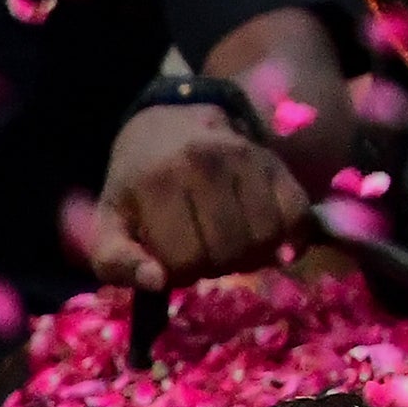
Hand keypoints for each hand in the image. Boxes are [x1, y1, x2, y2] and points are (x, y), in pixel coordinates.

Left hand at [86, 104, 304, 291]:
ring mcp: (247, 160)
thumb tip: (157, 281)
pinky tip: (266, 237)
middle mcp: (206, 165)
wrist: (168, 124)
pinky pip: (297, 216)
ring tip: (232, 244)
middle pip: (229, 253)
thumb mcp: (110, 222)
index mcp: (157, 182)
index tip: (173, 258)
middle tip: (204, 253)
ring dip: (251, 255)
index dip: (180, 272)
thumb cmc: (137, 181)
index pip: (184, 260)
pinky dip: (287, 237)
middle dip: (217, 266)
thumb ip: (117, 261)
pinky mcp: (277, 162)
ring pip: (266, 239)